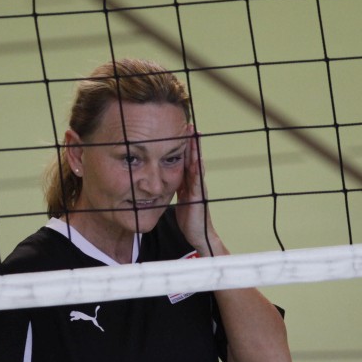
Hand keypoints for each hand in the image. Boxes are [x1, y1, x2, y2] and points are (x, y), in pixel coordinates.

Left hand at [174, 125, 220, 255]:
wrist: (198, 236)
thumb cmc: (189, 218)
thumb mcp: (179, 199)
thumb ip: (175, 188)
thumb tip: (163, 179)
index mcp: (189, 182)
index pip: (186, 160)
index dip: (184, 146)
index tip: (181, 130)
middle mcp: (196, 182)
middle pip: (193, 158)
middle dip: (191, 142)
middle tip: (189, 125)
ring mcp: (199, 189)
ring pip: (197, 165)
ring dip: (196, 151)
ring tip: (195, 136)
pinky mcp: (199, 197)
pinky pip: (198, 181)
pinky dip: (198, 169)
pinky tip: (197, 160)